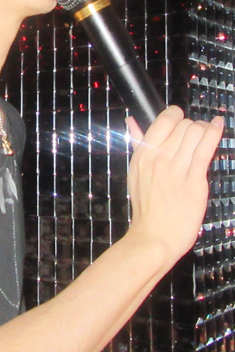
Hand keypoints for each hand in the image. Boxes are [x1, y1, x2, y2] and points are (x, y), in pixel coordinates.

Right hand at [126, 105, 222, 268]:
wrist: (154, 236)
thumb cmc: (146, 207)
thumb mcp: (136, 171)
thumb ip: (137, 143)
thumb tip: (132, 121)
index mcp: (143, 155)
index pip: (163, 120)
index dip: (176, 115)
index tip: (180, 120)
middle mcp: (159, 158)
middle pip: (183, 125)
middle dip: (192, 126)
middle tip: (195, 135)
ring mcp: (177, 169)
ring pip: (196, 133)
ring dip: (204, 130)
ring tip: (206, 134)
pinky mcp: (194, 181)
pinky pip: (206, 148)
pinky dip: (215, 132)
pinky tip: (218, 124)